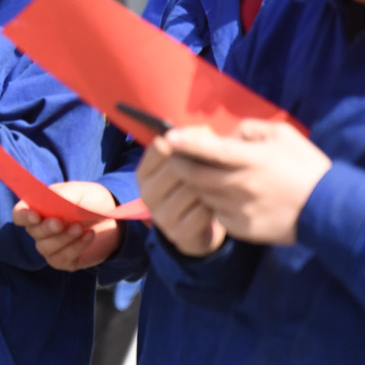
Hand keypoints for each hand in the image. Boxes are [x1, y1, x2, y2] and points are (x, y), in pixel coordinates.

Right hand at [12, 182, 124, 270]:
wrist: (114, 220)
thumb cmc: (91, 202)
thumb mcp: (80, 191)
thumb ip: (63, 194)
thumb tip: (49, 200)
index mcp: (38, 209)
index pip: (19, 214)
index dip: (23, 215)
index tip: (35, 216)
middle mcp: (40, 230)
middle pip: (33, 232)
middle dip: (46, 228)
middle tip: (60, 222)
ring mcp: (50, 247)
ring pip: (46, 247)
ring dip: (63, 238)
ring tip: (80, 227)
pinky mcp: (63, 261)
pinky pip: (62, 258)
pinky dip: (76, 247)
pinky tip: (89, 236)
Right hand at [138, 136, 228, 256]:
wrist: (194, 230)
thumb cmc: (190, 187)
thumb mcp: (183, 166)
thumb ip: (189, 147)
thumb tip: (205, 131)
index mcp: (143, 173)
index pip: (161, 146)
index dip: (186, 140)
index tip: (207, 138)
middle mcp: (146, 194)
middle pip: (177, 167)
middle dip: (202, 164)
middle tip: (221, 162)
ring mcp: (160, 216)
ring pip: (192, 190)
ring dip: (211, 186)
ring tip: (221, 183)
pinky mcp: (178, 234)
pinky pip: (203, 213)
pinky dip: (215, 207)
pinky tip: (220, 203)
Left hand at [162, 121, 331, 246]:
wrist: (329, 210)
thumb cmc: (307, 167)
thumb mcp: (284, 135)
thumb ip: (250, 130)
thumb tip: (226, 135)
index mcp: (252, 159)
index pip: (209, 150)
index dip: (185, 143)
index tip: (168, 138)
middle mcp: (241, 185)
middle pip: (194, 175)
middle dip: (178, 165)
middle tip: (174, 158)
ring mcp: (239, 209)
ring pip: (202, 195)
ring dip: (195, 186)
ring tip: (198, 177)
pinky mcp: (241, 229)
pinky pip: (216, 214)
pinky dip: (213, 205)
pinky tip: (223, 198)